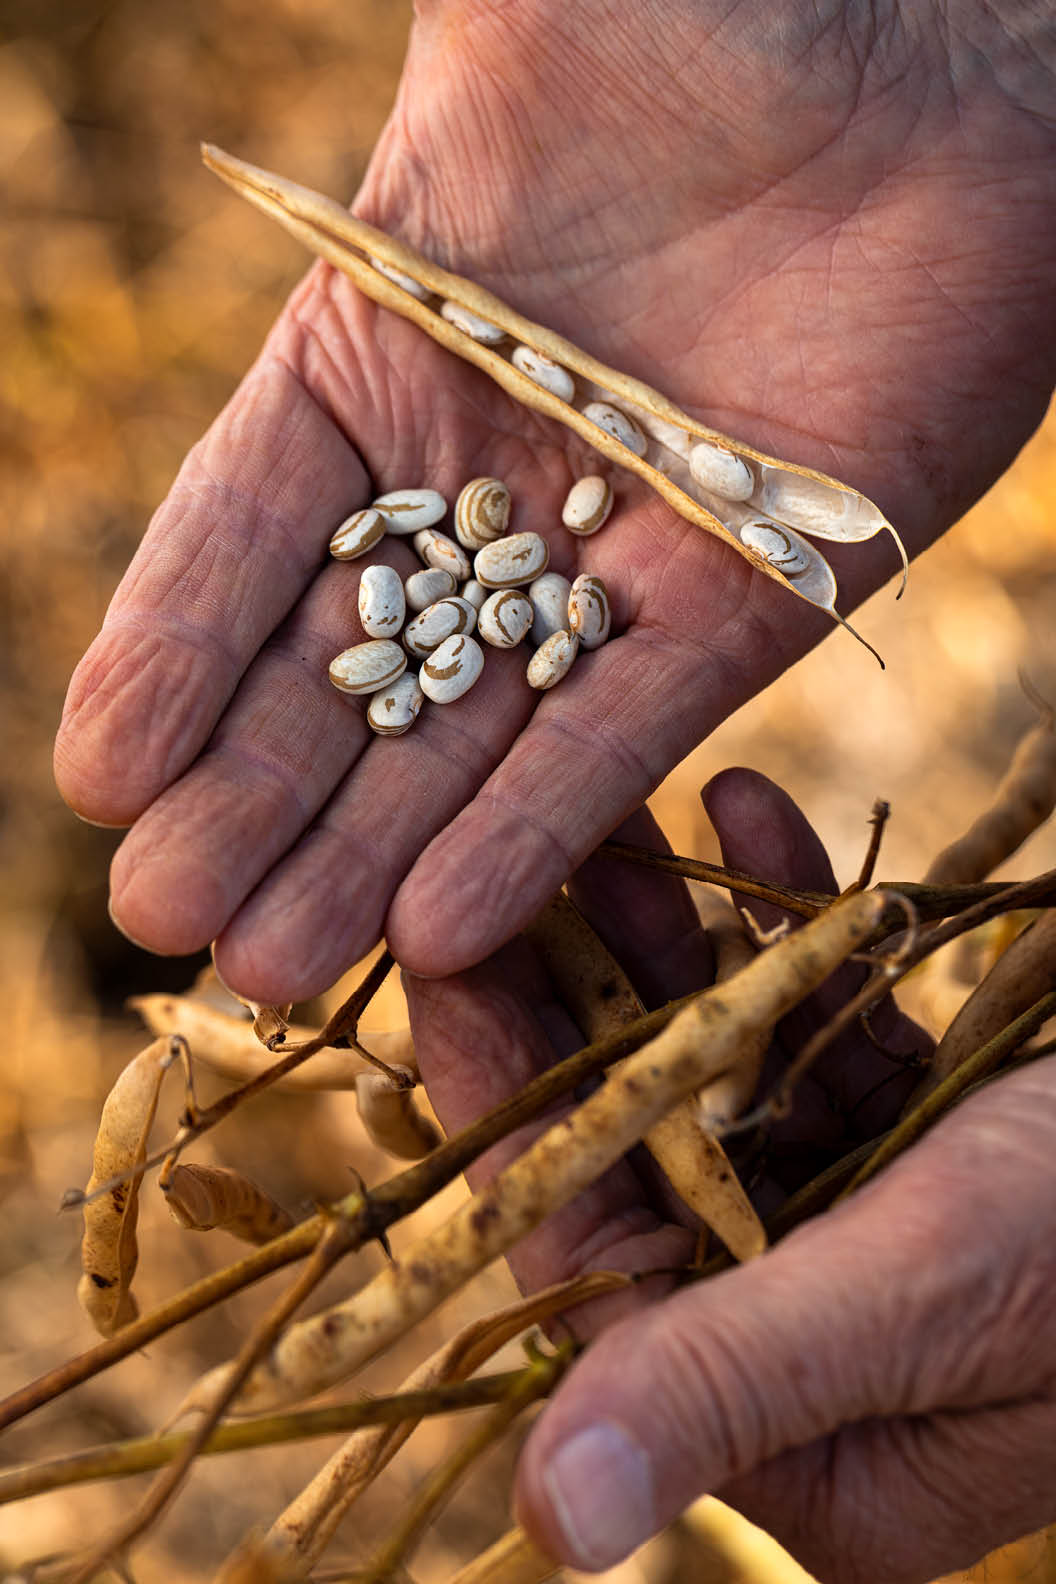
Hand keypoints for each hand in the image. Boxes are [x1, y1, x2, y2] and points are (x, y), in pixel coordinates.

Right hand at [53, 1, 1055, 1000]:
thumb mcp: (497, 37)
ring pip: (470, 731)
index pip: (250, 531)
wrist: (939, 68)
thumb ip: (362, 131)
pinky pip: (629, 729)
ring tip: (274, 966)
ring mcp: (611, 557)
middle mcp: (483, 484)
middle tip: (166, 922)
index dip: (173, 652)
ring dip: (371, 853)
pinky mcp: (750, 601)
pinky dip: (541, 824)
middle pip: (347, 664)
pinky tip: (447, 926)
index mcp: (385, 361)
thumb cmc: (706, 19)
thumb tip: (218, 137)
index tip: (99, 774)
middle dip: (255, 795)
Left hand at [404, 769, 1055, 1582]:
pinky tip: (744, 809)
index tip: (441, 974)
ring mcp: (883, 1221)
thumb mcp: (936, 1287)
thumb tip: (549, 1526)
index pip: (602, 1275)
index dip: (511, 1120)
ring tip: (610, 823)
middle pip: (653, 1154)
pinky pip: (831, 1019)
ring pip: (730, 1068)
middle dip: (579, 1006)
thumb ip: (734, 1383)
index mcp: (813, 1441)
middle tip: (496, 872)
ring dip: (673, 942)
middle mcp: (830, 1337)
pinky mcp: (937, 1128)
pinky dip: (791, 922)